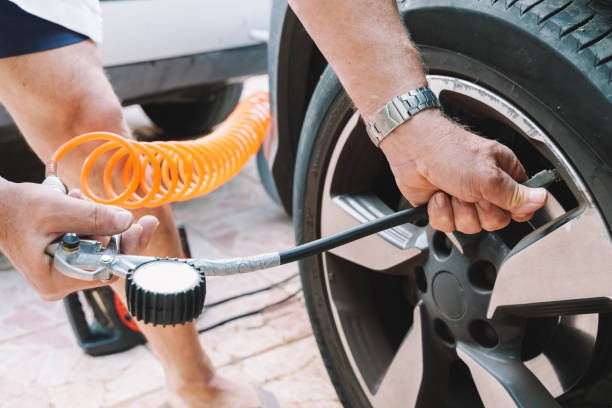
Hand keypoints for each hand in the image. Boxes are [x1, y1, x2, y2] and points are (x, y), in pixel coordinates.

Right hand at [0, 180, 158, 299]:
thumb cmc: (16, 208)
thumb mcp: (56, 208)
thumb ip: (93, 216)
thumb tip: (127, 222)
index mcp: (56, 280)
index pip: (107, 269)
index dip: (129, 247)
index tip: (145, 225)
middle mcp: (60, 282)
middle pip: (106, 257)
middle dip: (108, 228)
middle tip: (106, 207)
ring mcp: (62, 271)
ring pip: (98, 245)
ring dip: (94, 219)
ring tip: (73, 201)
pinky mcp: (64, 257)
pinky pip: (88, 240)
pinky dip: (85, 220)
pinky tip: (71, 205)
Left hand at [379, 110, 547, 232]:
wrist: (413, 149)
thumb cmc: (449, 151)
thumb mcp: (488, 175)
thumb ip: (514, 194)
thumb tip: (540, 200)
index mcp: (504, 174)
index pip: (521, 205)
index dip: (513, 211)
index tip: (502, 205)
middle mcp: (485, 188)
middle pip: (496, 221)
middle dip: (480, 211)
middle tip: (472, 192)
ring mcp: (463, 198)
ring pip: (470, 226)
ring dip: (458, 210)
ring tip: (452, 190)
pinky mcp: (443, 207)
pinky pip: (447, 226)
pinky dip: (440, 212)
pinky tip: (438, 196)